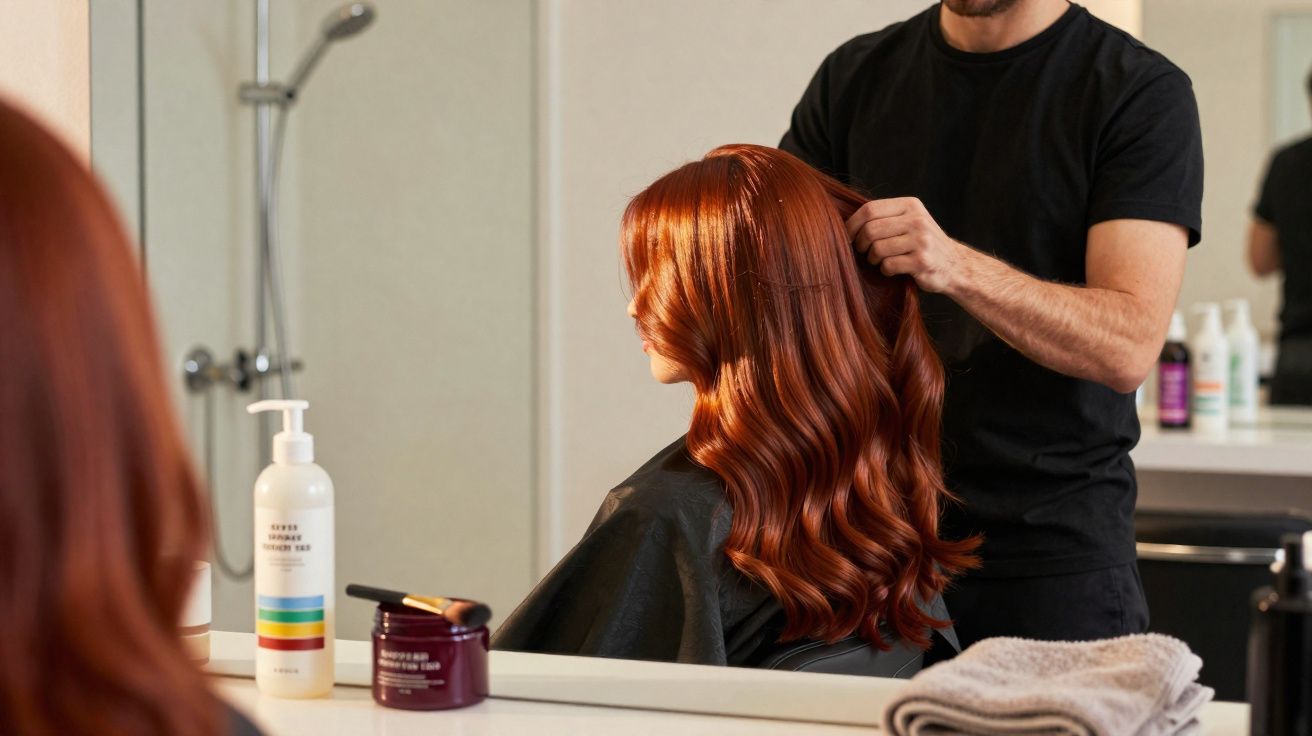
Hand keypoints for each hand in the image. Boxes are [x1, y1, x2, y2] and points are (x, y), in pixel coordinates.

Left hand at [846, 197, 967, 293]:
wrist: (955, 265)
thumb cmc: (922, 244)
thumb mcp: (909, 221)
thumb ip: (885, 217)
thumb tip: (844, 221)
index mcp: (910, 205)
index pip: (870, 209)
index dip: (852, 224)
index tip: (847, 236)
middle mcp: (917, 220)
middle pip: (871, 230)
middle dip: (861, 245)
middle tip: (864, 252)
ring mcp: (921, 240)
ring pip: (877, 249)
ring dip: (873, 259)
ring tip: (881, 261)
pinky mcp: (922, 261)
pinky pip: (888, 265)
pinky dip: (885, 270)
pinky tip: (893, 269)